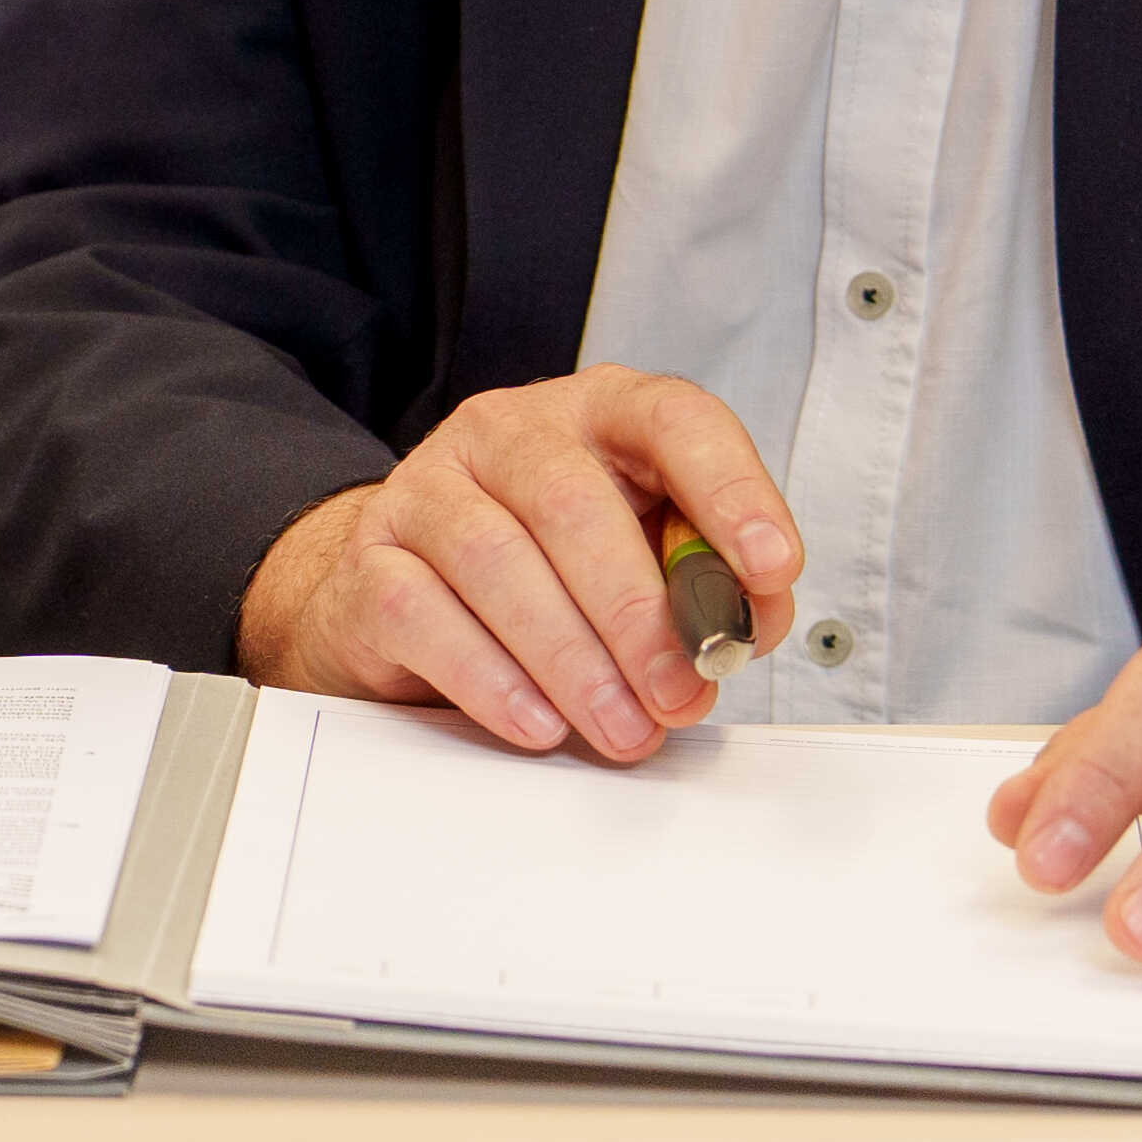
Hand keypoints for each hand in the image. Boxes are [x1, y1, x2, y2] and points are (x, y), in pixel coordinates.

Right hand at [235, 368, 798, 760]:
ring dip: (572, 659)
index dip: (730, 490)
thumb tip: (743, 626)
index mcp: (598, 414)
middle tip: (682, 692)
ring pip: (495, 558)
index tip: (771, 568)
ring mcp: (427, 487)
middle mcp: (508, 432)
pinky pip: (423, 614)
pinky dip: (491, 679)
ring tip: (622, 727)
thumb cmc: (550, 572)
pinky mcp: (370, 560)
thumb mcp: (643, 560)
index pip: (672, 419)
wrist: (408, 590)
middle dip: (638, 612)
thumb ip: (704, 585)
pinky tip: (538, 722)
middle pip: (572, 502)